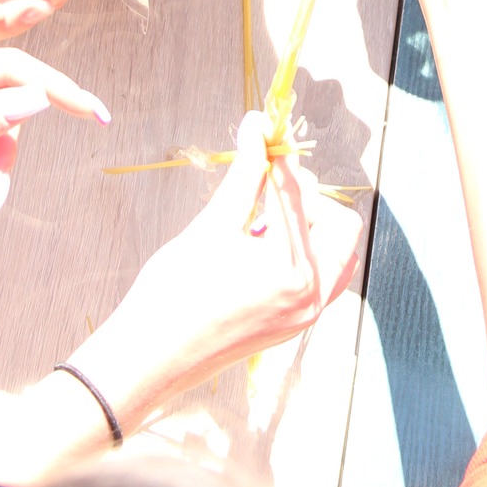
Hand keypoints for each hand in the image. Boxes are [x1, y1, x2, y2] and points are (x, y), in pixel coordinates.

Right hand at [133, 110, 362, 376]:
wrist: (149, 359)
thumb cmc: (172, 293)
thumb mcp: (211, 227)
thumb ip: (242, 176)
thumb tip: (256, 128)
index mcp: (291, 267)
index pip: (298, 193)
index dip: (277, 157)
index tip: (261, 134)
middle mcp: (311, 293)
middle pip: (336, 220)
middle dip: (303, 194)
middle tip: (261, 182)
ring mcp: (307, 313)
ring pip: (335, 249)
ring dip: (308, 223)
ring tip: (259, 217)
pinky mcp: (296, 324)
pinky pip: (322, 276)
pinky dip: (304, 252)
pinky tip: (262, 245)